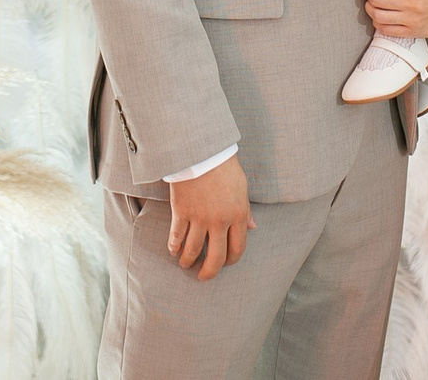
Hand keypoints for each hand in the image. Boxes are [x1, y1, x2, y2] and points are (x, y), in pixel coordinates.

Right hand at [167, 154, 254, 280]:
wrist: (202, 150)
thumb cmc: (224, 167)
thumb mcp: (242, 188)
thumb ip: (246, 210)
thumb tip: (253, 227)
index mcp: (238, 215)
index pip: (237, 248)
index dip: (231, 261)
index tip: (225, 264)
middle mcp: (219, 221)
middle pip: (216, 257)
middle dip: (209, 272)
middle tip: (204, 277)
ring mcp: (199, 218)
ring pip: (193, 251)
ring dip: (188, 261)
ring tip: (185, 263)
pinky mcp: (181, 212)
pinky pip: (176, 237)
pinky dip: (173, 247)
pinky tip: (173, 250)